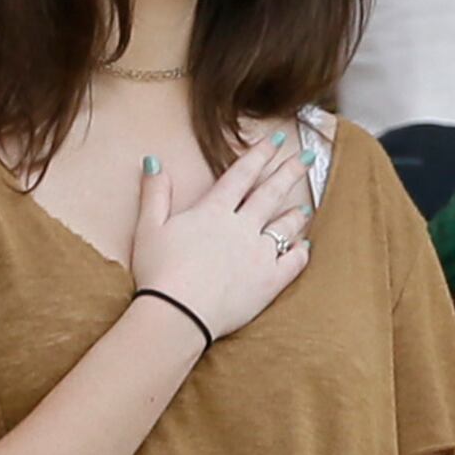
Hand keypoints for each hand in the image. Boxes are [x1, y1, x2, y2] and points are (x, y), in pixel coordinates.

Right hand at [127, 134, 313, 341]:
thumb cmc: (159, 272)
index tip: (275, 141)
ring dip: (295, 214)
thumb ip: (155, 193)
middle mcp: (242, 228)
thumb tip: (153, 161)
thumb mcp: (148, 227)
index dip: (259, 156)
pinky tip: (305, 247)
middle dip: (289, 172)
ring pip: (284, 227)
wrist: (178, 313)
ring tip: (305, 205)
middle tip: (305, 157)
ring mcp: (259, 255)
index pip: (242, 175)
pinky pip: (292, 263)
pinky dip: (300, 253)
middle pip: (270, 194)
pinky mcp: (269, 282)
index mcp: (214, 212)